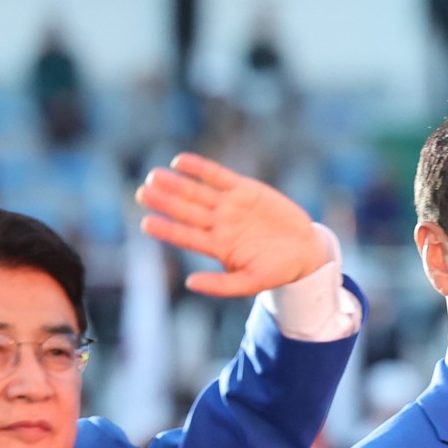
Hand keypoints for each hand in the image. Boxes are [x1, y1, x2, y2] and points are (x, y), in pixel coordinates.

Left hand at [136, 152, 329, 297]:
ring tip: (154, 175)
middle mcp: (219, 224)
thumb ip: (222, 285)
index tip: (146, 224)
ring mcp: (230, 206)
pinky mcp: (245, 190)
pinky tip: (179, 162)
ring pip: (197, 192)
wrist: (304, 251)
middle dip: (166, 202)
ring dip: (176, 184)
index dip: (167, 229)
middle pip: (186, 211)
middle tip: (142, 193)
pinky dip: (200, 168)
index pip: (186, 237)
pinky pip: (218, 176)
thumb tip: (190, 283)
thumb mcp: (252, 283)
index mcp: (217, 247)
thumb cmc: (276, 271)